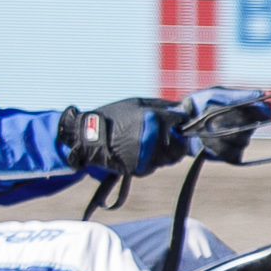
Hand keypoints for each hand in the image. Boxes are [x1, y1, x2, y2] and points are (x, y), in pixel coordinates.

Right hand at [60, 99, 177, 178]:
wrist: (88, 137)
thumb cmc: (113, 116)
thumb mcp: (136, 102)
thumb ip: (161, 105)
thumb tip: (181, 108)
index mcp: (155, 118)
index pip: (180, 121)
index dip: (181, 121)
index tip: (179, 122)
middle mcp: (154, 138)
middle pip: (181, 145)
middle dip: (179, 141)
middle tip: (171, 137)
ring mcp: (147, 154)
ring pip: (170, 158)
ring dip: (167, 152)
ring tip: (152, 144)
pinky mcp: (140, 168)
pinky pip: (154, 165)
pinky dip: (152, 160)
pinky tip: (141, 152)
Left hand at [176, 87, 270, 164]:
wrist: (179, 123)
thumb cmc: (198, 104)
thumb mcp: (215, 94)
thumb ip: (237, 94)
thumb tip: (261, 94)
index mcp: (249, 109)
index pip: (265, 112)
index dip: (256, 111)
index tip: (243, 108)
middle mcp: (249, 126)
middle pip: (251, 127)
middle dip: (228, 120)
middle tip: (211, 114)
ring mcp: (241, 142)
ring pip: (241, 141)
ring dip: (220, 134)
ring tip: (204, 128)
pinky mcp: (232, 155)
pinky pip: (232, 153)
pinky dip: (216, 147)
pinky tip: (205, 141)